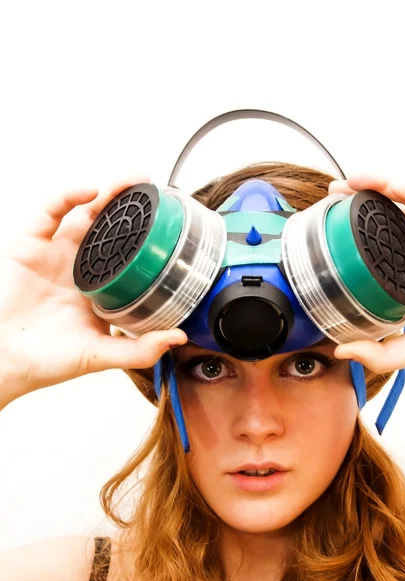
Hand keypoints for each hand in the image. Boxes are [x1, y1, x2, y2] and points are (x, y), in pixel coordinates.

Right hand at [0, 176, 186, 400]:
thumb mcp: (101, 355)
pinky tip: (89, 192)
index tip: (167, 222)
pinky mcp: (29, 246)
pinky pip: (48, 213)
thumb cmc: (46, 361)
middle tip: (151, 189)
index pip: (126, 252)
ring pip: (83, 213)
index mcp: (99, 287)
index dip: (144, 235)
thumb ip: (139, 350)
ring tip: (130, 182)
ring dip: (107, 194)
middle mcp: (79, 266)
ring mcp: (55, 254)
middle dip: (129, 206)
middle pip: (108, 226)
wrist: (4, 364)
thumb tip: (178, 338)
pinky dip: (67, 197)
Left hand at [328, 175, 404, 372]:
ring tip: (356, 181)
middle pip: (393, 212)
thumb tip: (343, 352)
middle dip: (363, 199)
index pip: (382, 240)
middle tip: (334, 192)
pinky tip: (397, 188)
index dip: (355, 229)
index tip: (327, 222)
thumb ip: (386, 352)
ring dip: (385, 185)